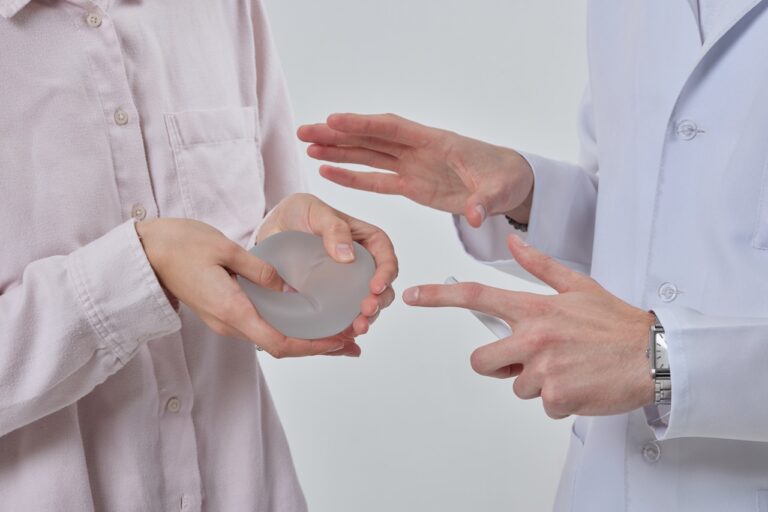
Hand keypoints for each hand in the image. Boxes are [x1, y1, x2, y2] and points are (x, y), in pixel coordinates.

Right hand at [136, 218, 358, 357]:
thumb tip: (288, 287)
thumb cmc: (180, 246)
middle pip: (282, 346)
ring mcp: (226, 321)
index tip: (340, 340)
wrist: (145, 254)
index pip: (279, 341)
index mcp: (232, 310)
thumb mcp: (225, 249)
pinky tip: (308, 321)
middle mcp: (230, 324)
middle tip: (352, 344)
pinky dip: (290, 329)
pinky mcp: (226, 313)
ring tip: (340, 335)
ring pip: (274, 339)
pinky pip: (264, 328)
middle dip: (318, 347)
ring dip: (307, 340)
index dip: (313, 346)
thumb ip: (259, 270)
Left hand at [257, 193, 398, 355]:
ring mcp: (347, 285)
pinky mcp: (331, 300)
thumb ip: (334, 228)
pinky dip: (347, 329)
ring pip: (366, 305)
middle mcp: (360, 265)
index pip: (385, 256)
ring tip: (357, 328)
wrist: (271, 231)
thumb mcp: (315, 211)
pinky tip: (345, 337)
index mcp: (365, 240)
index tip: (375, 286)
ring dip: (367, 319)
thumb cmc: (297, 213)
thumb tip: (348, 255)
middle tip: (366, 311)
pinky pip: (344, 317)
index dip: (386, 272)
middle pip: (381, 286)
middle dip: (379, 302)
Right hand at [297, 113, 534, 226]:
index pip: (393, 129)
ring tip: (308, 147)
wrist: (512, 185)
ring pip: (369, 155)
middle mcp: (418, 150)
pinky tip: (328, 171)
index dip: (363, 124)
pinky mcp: (412, 186)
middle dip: (338, 134)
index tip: (334, 121)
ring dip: (338, 151)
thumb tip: (472, 215)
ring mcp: (413, 167)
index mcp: (436, 142)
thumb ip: (483, 200)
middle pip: (371, 138)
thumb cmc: (507, 178)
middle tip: (305, 131)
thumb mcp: (499, 189)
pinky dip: (353, 176)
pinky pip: (377, 179)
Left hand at [402, 235, 654, 417]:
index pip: (477, 297)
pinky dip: (560, 400)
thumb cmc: (616, 322)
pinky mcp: (558, 395)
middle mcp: (534, 335)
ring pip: (516, 386)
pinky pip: (543, 404)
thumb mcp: (578, 286)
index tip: (411, 296)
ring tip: (569, 368)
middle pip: (482, 361)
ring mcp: (544, 367)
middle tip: (531, 360)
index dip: (438, 297)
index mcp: (535, 308)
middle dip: (500, 365)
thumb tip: (515, 241)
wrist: (654, 354)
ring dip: (537, 383)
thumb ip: (540, 265)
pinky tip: (581, 383)